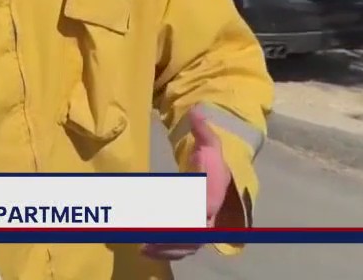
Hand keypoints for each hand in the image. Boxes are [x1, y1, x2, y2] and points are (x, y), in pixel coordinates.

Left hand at [142, 108, 231, 260]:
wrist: (220, 178)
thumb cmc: (212, 161)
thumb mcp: (210, 143)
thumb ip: (203, 130)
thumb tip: (197, 109)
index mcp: (211, 197)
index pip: (201, 211)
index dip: (188, 218)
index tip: (171, 219)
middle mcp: (208, 218)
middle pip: (192, 236)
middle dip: (172, 240)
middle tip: (147, 240)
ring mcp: (201, 229)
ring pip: (186, 246)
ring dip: (166, 250)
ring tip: (142, 249)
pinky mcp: (191, 234)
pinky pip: (180, 248)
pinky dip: (165, 253)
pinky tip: (144, 250)